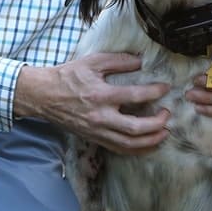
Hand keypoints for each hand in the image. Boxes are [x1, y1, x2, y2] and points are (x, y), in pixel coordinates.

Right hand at [15, 53, 170, 154]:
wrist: (44, 95)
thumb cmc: (68, 76)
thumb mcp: (92, 62)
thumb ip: (118, 60)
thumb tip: (140, 61)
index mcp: (101, 95)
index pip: (135, 96)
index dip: (154, 92)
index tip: (165, 88)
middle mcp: (101, 117)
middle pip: (136, 128)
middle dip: (157, 123)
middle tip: (167, 114)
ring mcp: (97, 131)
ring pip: (129, 144)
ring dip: (151, 140)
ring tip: (164, 132)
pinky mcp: (95, 138)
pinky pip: (119, 149)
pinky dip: (137, 149)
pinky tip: (148, 144)